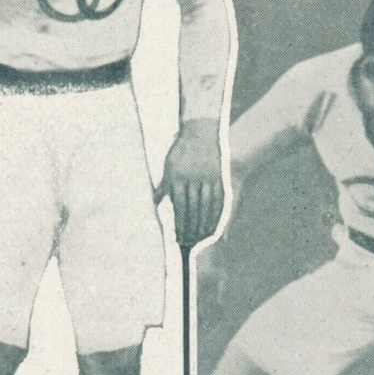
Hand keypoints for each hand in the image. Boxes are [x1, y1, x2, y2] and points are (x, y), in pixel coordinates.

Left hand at [158, 121, 226, 244]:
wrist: (200, 132)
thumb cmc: (181, 151)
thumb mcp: (168, 166)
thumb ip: (164, 186)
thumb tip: (155, 203)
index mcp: (177, 177)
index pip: (179, 206)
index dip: (179, 223)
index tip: (178, 236)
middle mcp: (193, 179)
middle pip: (193, 209)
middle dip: (190, 228)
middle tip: (188, 242)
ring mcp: (208, 178)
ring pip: (206, 206)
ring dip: (203, 224)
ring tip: (201, 238)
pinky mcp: (218, 177)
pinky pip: (218, 199)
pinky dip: (215, 213)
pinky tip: (213, 223)